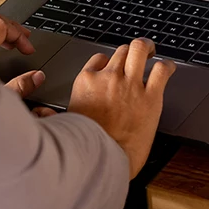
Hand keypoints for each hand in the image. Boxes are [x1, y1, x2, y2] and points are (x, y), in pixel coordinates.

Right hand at [64, 39, 173, 173]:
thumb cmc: (88, 145)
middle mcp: (108, 78)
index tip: (113, 67)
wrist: (107, 159)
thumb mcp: (65, 124)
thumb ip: (52, 115)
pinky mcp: (151, 96)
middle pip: (121, 51)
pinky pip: (162, 70)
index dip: (109, 62)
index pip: (99, 59)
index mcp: (86, 81)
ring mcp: (130, 84)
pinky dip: (166, 66)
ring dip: (146, 48)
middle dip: (129, 52)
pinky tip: (167, 68)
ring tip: (150, 51)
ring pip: (139, 50)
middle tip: (136, 55)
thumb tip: (41, 114)